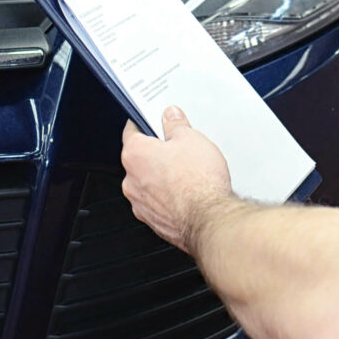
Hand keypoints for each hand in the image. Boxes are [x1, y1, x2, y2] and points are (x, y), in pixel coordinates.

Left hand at [121, 106, 232, 252]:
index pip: (132, 131)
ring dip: (162, 176)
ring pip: (148, 182)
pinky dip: (168, 196)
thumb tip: (171, 117)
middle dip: (157, 152)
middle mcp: (131, 181)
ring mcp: (140, 204)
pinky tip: (187, 191)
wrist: (207, 218)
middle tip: (179, 147)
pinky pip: (157, 201)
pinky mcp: (153, 221)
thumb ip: (176, 125)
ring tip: (187, 171)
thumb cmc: (197, 181)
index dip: (145, 123)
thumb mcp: (190, 138)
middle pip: (140, 158)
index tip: (155, 121)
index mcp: (135, 154)